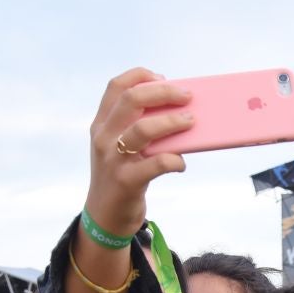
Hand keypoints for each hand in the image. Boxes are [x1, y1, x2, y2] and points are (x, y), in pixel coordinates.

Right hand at [83, 68, 194, 239]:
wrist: (106, 216)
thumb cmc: (121, 175)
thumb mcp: (119, 147)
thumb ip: (137, 127)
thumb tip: (176, 108)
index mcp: (102, 123)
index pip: (116, 86)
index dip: (141, 76)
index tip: (162, 78)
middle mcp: (104, 136)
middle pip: (132, 100)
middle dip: (163, 93)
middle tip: (187, 96)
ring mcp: (113, 159)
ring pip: (143, 129)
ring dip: (172, 122)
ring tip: (191, 121)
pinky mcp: (127, 181)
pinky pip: (157, 163)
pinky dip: (174, 160)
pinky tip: (181, 163)